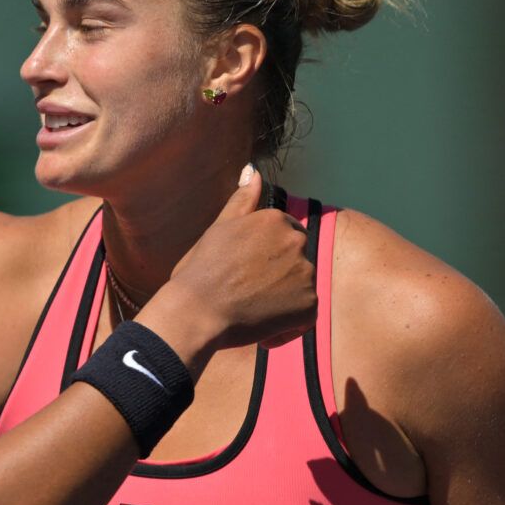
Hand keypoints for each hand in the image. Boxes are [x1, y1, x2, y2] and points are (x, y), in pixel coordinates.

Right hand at [160, 163, 316, 352]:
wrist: (195, 313)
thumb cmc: (199, 273)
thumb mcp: (218, 230)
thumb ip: (241, 201)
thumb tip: (253, 171)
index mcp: (274, 220)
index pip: (284, 238)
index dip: (264, 260)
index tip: (242, 276)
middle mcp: (296, 241)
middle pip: (294, 263)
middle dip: (276, 280)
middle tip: (243, 297)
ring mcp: (305, 273)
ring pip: (300, 290)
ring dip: (281, 304)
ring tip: (249, 315)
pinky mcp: (309, 305)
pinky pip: (305, 319)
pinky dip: (286, 328)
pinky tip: (261, 334)